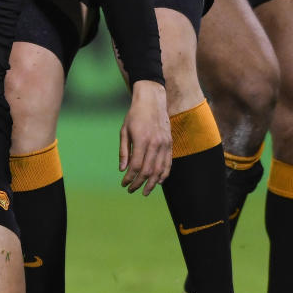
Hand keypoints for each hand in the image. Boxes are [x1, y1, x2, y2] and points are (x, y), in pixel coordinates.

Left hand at [119, 80, 170, 195]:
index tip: (123, 183)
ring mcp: (164, 144)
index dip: (130, 177)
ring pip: (160, 169)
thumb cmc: (135, 116)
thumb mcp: (124, 131)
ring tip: (145, 191)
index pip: (136, 165)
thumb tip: (123, 170)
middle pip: (147, 170)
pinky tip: (157, 182)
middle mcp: (155, 143)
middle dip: (139, 183)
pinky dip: (164, 174)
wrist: (152, 101)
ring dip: (152, 183)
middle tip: (131, 190)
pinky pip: (168, 163)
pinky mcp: (170, 143)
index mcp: (141, 139)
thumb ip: (124, 151)